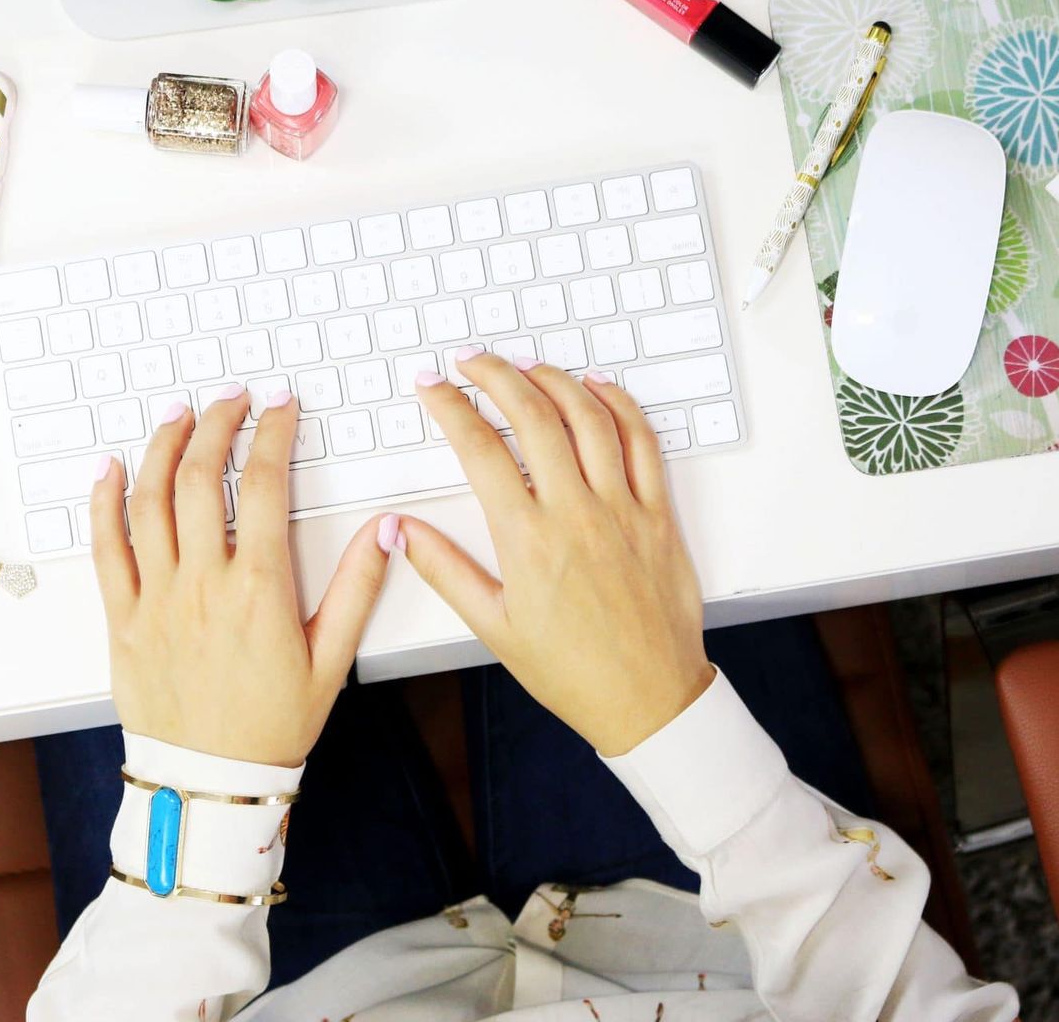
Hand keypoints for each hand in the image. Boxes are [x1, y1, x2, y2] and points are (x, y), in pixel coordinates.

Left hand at [88, 385, 394, 767]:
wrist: (209, 782)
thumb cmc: (271, 726)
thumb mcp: (332, 659)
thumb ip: (358, 586)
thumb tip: (387, 529)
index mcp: (258, 588)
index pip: (264, 485)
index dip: (273, 434)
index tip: (281, 407)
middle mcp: (202, 583)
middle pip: (200, 477)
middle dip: (216, 425)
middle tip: (231, 400)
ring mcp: (156, 598)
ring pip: (149, 500)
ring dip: (162, 447)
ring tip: (178, 415)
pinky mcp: (123, 618)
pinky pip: (106, 548)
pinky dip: (104, 502)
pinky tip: (111, 469)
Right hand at [401, 353, 713, 755]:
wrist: (647, 699)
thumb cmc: (572, 671)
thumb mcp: (494, 626)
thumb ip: (444, 569)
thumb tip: (401, 530)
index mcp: (528, 541)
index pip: (479, 450)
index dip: (450, 407)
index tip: (433, 385)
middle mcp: (576, 514)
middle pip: (533, 416)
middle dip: (496, 374)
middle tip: (472, 359)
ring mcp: (622, 509)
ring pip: (589, 418)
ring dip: (554, 379)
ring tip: (525, 364)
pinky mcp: (657, 515)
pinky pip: (642, 442)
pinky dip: (619, 405)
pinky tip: (597, 387)